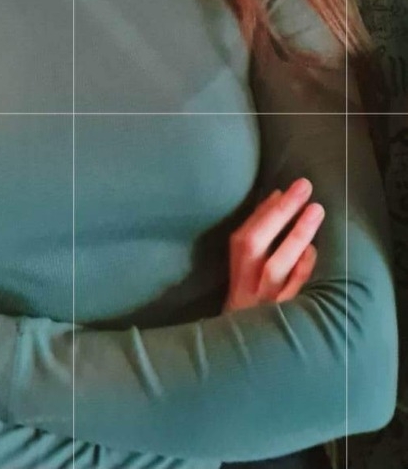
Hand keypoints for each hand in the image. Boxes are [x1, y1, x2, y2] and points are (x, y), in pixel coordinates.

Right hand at [223, 178, 324, 312]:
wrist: (242, 365)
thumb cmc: (250, 315)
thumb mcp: (245, 284)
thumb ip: (256, 249)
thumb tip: (275, 203)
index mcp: (236, 279)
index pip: (243, 240)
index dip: (260, 214)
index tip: (280, 191)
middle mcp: (246, 290)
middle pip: (256, 246)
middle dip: (279, 214)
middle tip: (303, 187)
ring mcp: (264, 306)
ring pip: (276, 268)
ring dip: (295, 236)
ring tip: (315, 209)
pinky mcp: (284, 323)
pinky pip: (293, 295)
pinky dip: (302, 272)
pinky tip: (314, 251)